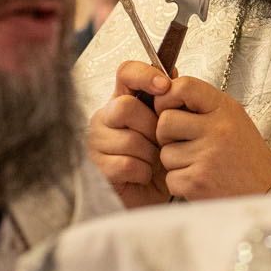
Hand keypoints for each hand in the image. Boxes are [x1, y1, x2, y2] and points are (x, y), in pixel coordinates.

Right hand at [87, 60, 171, 207]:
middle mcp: (105, 118)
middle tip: (161, 142)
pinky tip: (143, 175)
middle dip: (152, 127)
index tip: (165, 85)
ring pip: (129, 139)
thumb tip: (174, 72)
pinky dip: (143, 172)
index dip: (144, 74)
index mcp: (122, 102)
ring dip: (151, 154)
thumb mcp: (169, 129)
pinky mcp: (96, 168)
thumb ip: (167, 103)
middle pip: (126, 107)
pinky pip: (126, 164)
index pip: (126, 73)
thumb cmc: (158, 162)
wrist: (152, 198)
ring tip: (153, 162)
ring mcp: (96, 143)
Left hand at [153, 76, 270, 199]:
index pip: (184, 86)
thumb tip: (163, 95)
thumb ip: (203, 105)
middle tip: (186, 144)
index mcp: (226, 110)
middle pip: (165, 121)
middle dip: (167, 135)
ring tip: (201, 164)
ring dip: (176, 162)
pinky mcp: (197, 182)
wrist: (267, 190)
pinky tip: (202, 181)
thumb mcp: (233, 119)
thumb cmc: (247, 156)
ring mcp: (207, 156)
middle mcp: (217, 130)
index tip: (171, 108)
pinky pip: (170, 178)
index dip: (168, 97)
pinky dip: (181, 183)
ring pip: (165, 153)